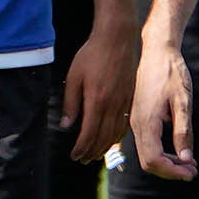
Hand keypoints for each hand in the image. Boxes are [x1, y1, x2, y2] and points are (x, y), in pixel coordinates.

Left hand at [58, 21, 136, 162]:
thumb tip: (67, 126)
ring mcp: (125, 102)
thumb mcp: (74, 77)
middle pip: (103, 137)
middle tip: (83, 160)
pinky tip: (112, 139)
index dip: (81, 148)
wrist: (116, 39)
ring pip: (116, 132)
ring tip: (95, 154)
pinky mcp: (131, 97)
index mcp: (97, 101)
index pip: (89, 133)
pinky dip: (118, 135)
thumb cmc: (92, 55)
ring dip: (105, 147)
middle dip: (92, 151)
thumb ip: (71, 103)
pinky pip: (125, 123)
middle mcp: (113, 105)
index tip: (74, 156)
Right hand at [127, 31, 195, 179]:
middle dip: (170, 171)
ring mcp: (135, 121)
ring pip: (147, 154)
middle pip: (148, 162)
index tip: (192, 172)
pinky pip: (147, 144)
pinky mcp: (138, 117)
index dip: (173, 172)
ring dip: (167, 163)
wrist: (156, 51)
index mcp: (146, 122)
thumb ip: (183, 131)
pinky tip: (178, 149)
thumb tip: (186, 159)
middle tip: (193, 171)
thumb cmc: (171, 73)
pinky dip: (162, 153)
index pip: (154, 160)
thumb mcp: (183, 102)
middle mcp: (137, 125)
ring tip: (189, 162)